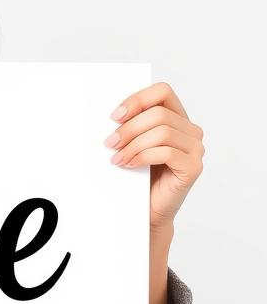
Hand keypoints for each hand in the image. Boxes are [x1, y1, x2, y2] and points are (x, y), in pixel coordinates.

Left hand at [104, 80, 204, 233]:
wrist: (146, 212)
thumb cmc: (137, 177)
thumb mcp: (131, 145)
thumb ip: (130, 125)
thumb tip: (110, 115)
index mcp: (176, 118)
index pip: (162, 92)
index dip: (137, 100)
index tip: (114, 117)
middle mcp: (190, 131)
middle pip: (158, 114)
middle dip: (129, 128)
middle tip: (109, 143)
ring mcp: (195, 149)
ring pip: (162, 132)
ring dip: (133, 144)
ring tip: (116, 158)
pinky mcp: (193, 167)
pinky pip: (167, 153)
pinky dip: (143, 156)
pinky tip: (129, 165)